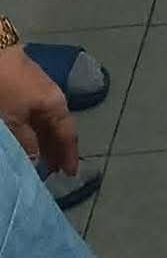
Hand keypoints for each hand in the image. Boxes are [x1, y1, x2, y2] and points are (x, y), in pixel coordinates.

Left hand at [0, 43, 77, 174]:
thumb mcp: (12, 122)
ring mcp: (38, 88)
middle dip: (56, 149)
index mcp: (56, 105)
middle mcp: (53, 97)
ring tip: (38, 156)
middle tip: (52, 170)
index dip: (68, 155)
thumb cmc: (3, 89)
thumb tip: (37, 161)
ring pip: (45, 120)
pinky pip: (34, 112)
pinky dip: (33, 126)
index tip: (69, 174)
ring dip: (44, 138)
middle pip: (58, 128)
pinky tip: (26, 133)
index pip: (68, 135)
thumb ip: (26, 143)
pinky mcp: (23, 83)